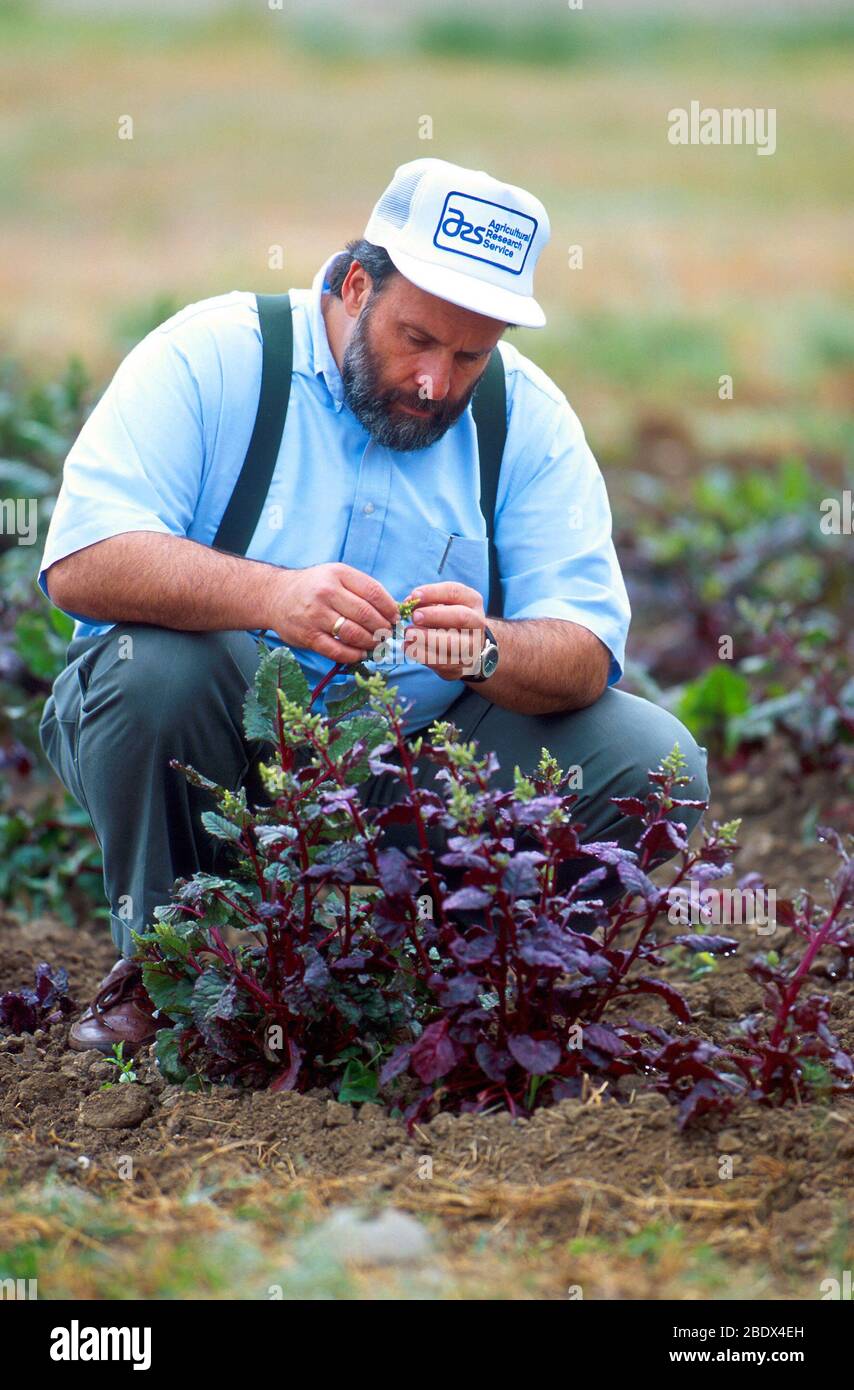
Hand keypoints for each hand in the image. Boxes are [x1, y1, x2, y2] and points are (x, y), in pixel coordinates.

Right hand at [269, 563, 398, 664]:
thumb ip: (361, 588)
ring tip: (376, 644)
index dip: (389, 608)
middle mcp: (326, 592)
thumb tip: (391, 611)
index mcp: (338, 574)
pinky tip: (360, 653)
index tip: (395, 618)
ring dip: (370, 642)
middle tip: (388, 635)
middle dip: (382, 628)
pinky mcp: (307, 636)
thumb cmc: (314, 587)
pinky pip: (336, 650)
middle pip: (366, 614)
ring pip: (353, 633)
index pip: (373, 592)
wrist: (276, 596)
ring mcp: (316, 615)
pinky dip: (353, 655)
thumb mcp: (336, 575)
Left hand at [401, 581, 485, 680]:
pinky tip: (408, 648)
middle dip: (435, 615)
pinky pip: (443, 662)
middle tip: (414, 617)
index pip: (455, 592)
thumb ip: (426, 603)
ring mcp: (473, 646)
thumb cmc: (449, 621)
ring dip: (427, 638)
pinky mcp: (462, 666)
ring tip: (408, 634)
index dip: (434, 592)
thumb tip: (409, 602)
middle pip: (460, 617)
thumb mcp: (442, 606)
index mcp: (472, 601)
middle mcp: (477, 623)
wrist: (469, 649)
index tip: (414, 595)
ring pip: (453, 643)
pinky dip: (423, 655)